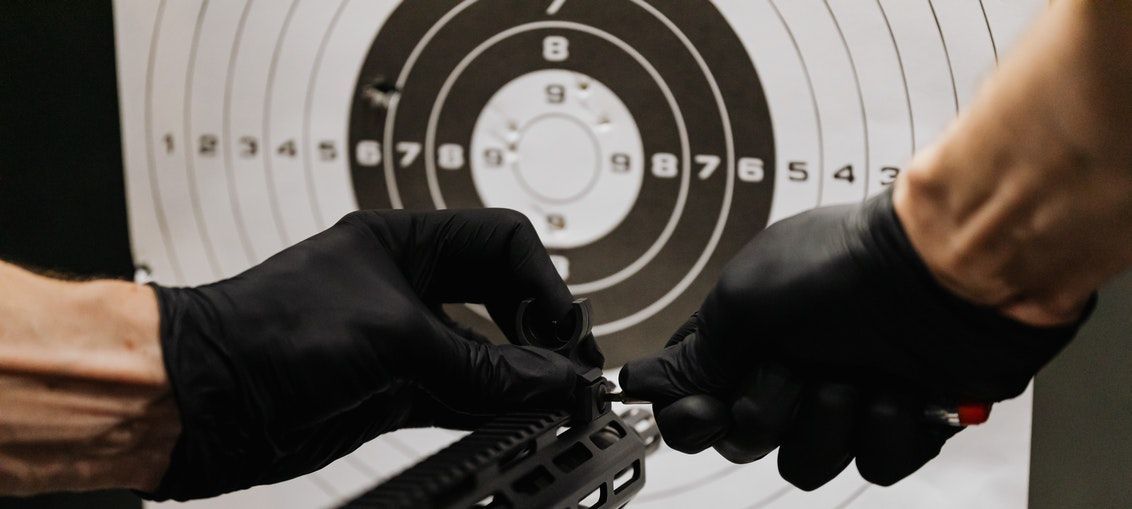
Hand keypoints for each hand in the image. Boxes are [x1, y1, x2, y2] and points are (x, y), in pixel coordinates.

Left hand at [145, 209, 599, 500]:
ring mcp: (402, 343)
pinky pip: (463, 397)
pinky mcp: (392, 392)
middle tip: (574, 367)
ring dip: (522, 378)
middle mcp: (407, 288)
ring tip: (559, 401)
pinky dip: (495, 409)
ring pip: (486, 355)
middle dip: (541, 331)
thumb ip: (481, 363)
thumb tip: (550, 378)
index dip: (541, 282)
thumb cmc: (263, 334)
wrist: (201, 402)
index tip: (562, 328)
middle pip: (500, 300)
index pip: (501, 243)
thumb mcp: (392, 338)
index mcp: (405, 243)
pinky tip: (521, 419)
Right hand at [619, 190, 1091, 489]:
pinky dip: (885, 429)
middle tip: (796, 369)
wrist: (948, 271)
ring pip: (809, 464)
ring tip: (857, 374)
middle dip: (771, 412)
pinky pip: (875, 466)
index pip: (695, 402)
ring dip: (831, 422)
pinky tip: (898, 388)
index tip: (709, 408)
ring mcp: (844, 398)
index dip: (695, 418)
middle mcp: (791, 370)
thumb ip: (696, 354)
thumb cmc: (847, 265)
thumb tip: (647, 382)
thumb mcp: (744, 299)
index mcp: (748, 339)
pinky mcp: (898, 423)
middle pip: (748, 440)